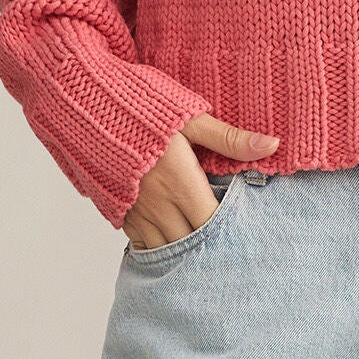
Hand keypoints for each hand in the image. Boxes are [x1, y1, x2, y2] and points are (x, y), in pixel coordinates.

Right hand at [120, 114, 280, 248]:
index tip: (245, 228)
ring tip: (204, 248)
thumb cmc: (141, 110)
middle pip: (192, 244)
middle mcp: (159, 206)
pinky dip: (159, 246)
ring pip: (167, 249)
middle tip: (229, 245)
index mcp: (182, 183)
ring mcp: (137, 213)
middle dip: (210, 245)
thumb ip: (230, 138)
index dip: (230, 229)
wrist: (86, 109)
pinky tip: (172, 239)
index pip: (214, 223)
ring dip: (185, 250)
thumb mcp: (190, 120)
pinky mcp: (119, 213)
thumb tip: (271, 145)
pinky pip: (142, 244)